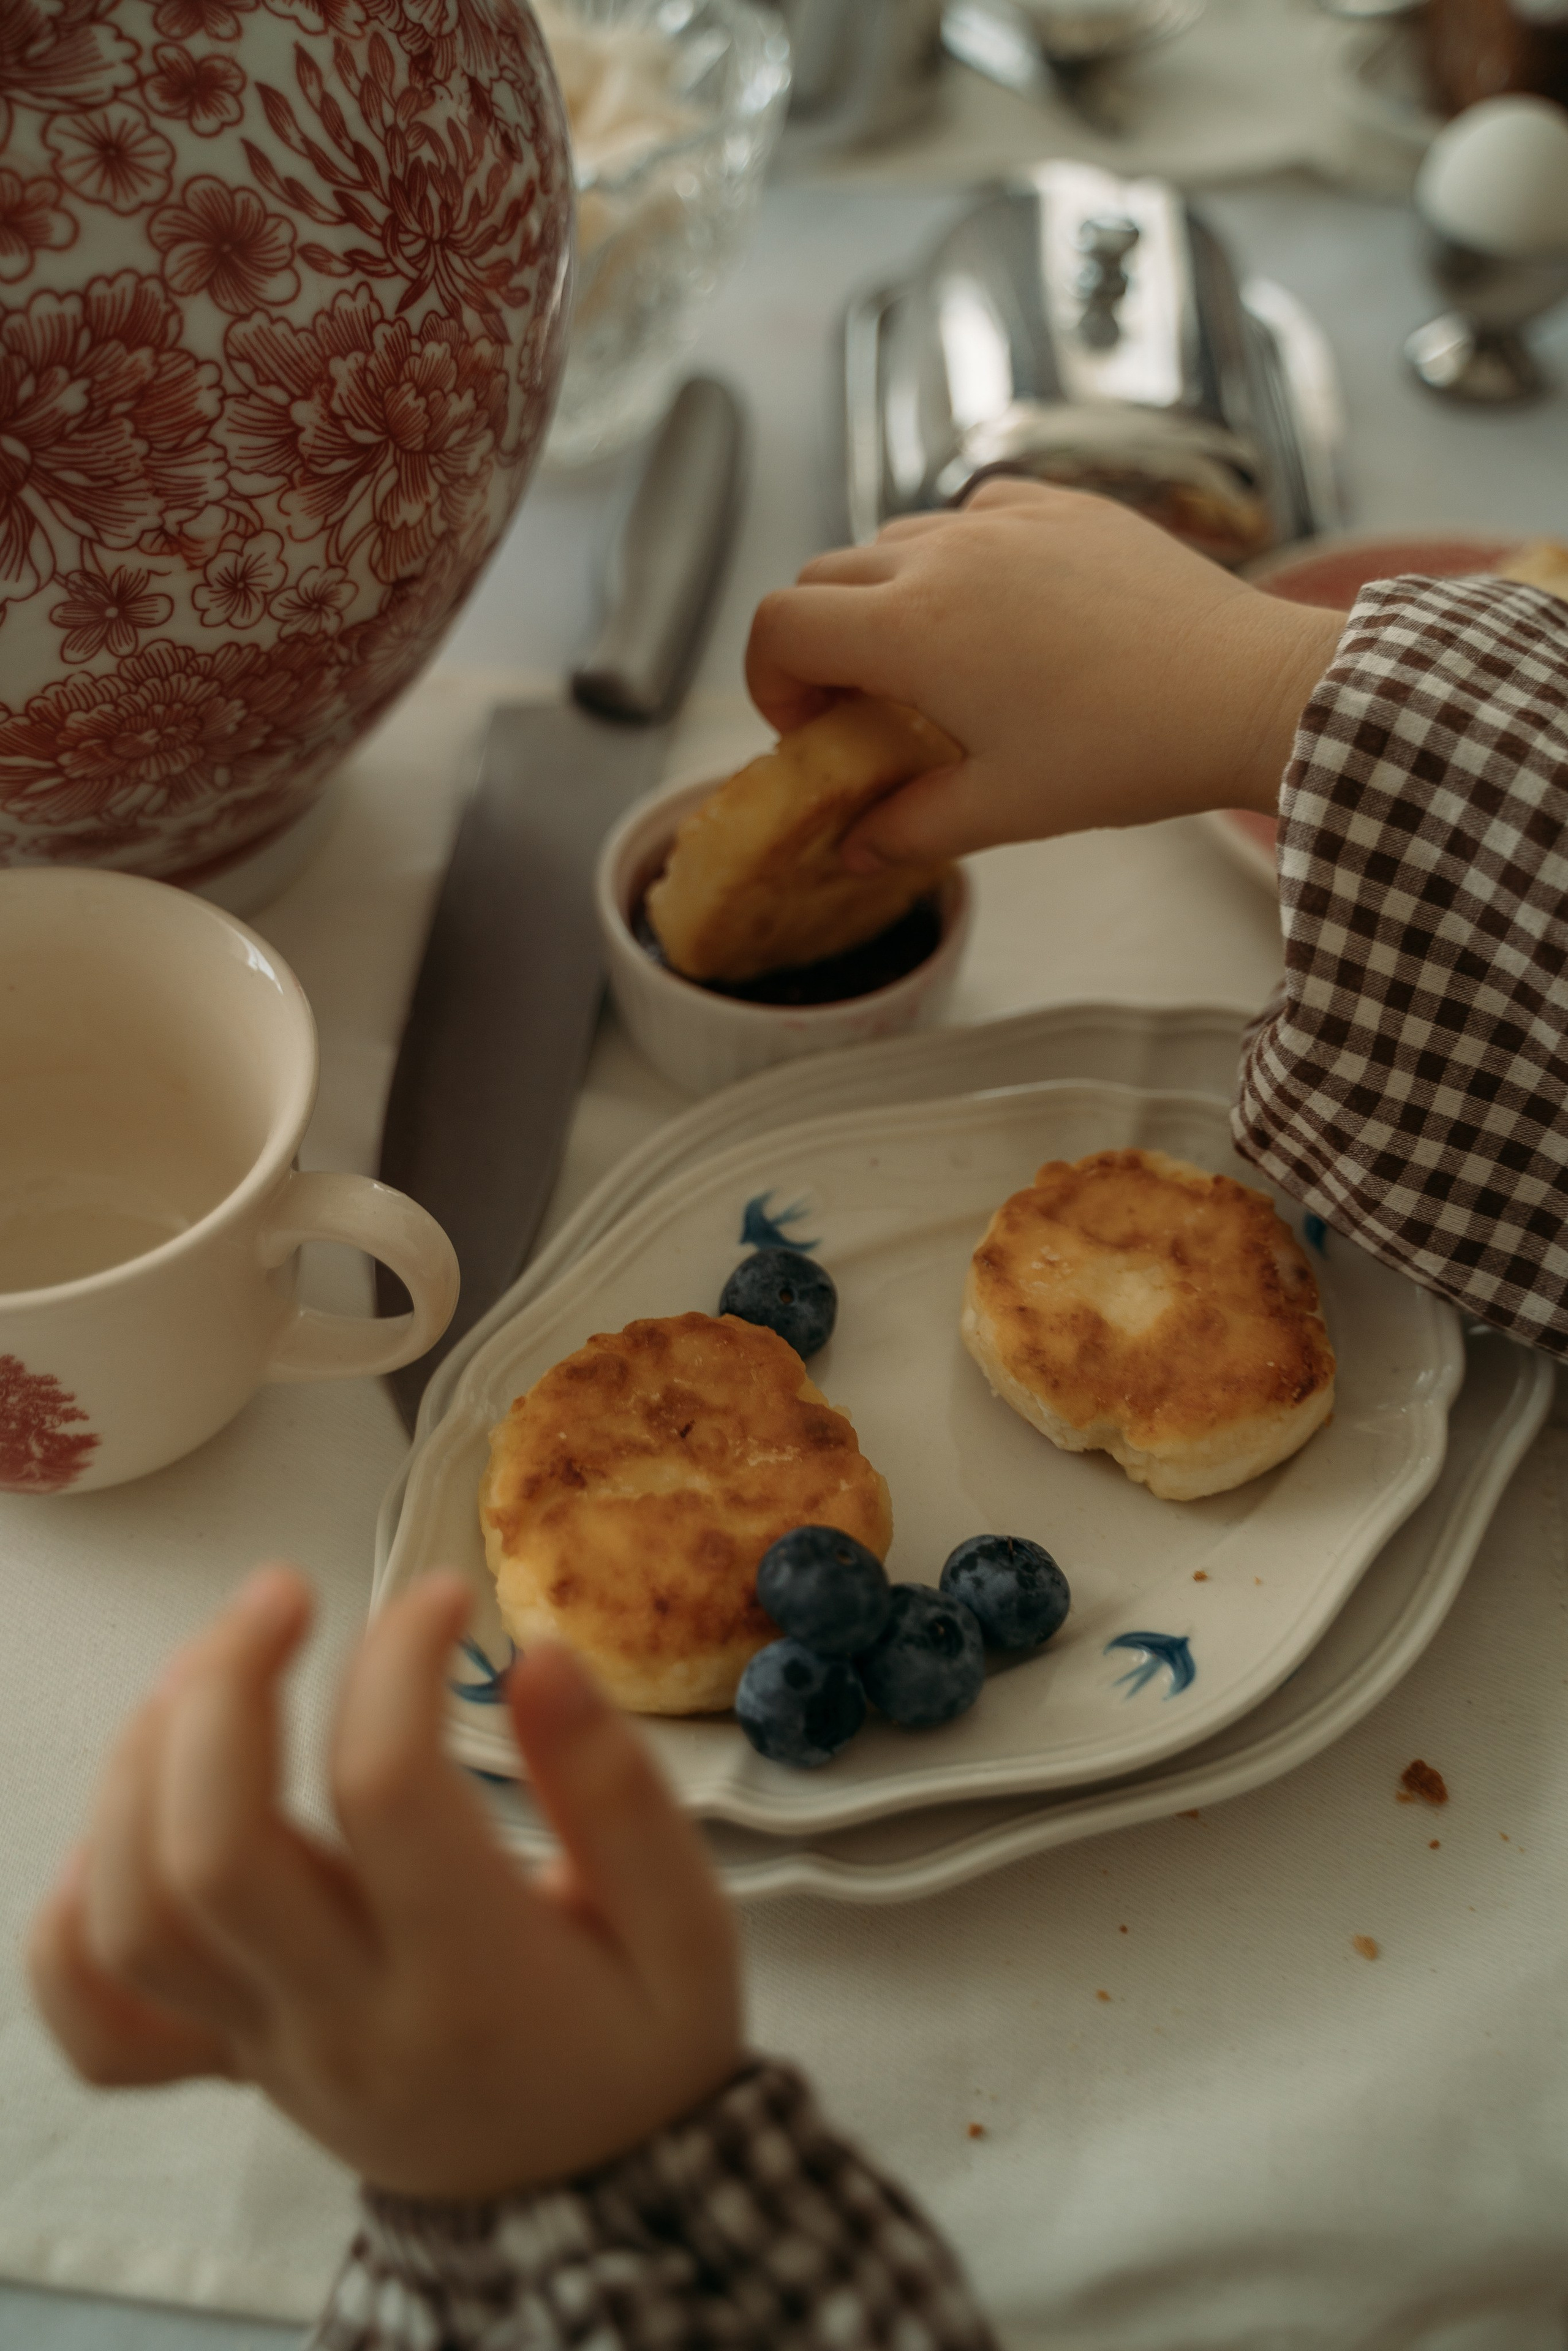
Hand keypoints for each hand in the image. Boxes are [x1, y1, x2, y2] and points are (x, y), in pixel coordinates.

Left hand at [28, 1569, 741, 2200]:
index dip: (397, 1660)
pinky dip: (74, 1917)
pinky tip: (125, 1818)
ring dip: (142, 1764)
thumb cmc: (641, 2044)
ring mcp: (270, 2050)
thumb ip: (616, 1792)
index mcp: (474, 1979)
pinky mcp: (232, 2064)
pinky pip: (103, 2024)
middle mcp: (347, 2019)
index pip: (385, 1791)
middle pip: (213, 1851)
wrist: (596, 2204)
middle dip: (225, 1687)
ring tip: (209, 1666)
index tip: (444, 1598)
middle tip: (282, 1591)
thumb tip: (538, 1655)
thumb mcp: (686, 1925)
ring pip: (137, 1915)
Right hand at [745, 479, 1346, 869]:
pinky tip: (999, 608)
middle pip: (824, 576)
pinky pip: (975, 513)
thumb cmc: (1124, 755)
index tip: (809, 728)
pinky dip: (957, 554)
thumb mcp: (1003, 810)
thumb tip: (855, 850)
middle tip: (858, 707)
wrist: (1243, 693)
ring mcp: (1007, 522)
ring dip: (883, 597)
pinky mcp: (1066, 506)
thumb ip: (910, 828)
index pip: (779, 625)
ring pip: (896, 538)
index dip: (770, 681)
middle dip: (817, 642)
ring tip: (931, 663)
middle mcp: (944, 557)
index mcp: (912, 630)